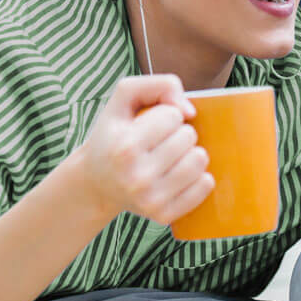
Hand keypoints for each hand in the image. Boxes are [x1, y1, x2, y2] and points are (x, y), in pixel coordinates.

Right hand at [71, 74, 212, 225]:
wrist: (95, 183)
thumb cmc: (114, 135)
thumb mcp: (123, 98)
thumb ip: (157, 84)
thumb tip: (190, 110)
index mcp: (125, 147)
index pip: (173, 115)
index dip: (165, 114)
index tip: (149, 125)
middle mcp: (137, 177)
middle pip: (189, 137)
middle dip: (178, 133)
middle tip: (160, 142)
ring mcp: (151, 200)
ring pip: (200, 160)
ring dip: (190, 153)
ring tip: (171, 156)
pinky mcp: (163, 215)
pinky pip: (205, 186)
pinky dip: (198, 176)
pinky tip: (179, 174)